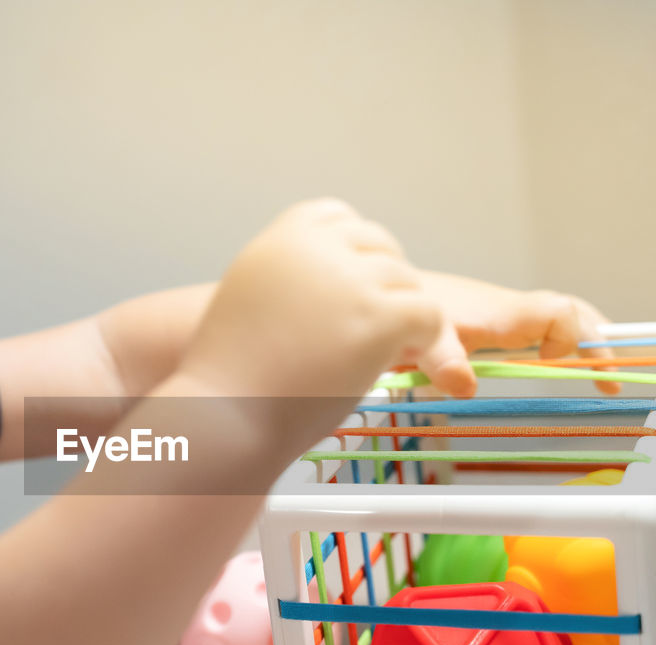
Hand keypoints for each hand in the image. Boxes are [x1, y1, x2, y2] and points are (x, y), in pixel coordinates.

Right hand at [180, 199, 467, 404]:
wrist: (225, 415)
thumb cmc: (235, 372)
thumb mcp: (254, 293)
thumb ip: (298, 272)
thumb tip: (355, 274)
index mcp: (286, 233)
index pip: (342, 218)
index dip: (355, 256)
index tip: (350, 295)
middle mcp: (319, 245)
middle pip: (383, 249)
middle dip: (384, 287)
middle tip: (368, 334)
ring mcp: (352, 280)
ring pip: (409, 285)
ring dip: (400, 320)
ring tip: (366, 360)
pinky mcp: (380, 317)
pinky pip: (430, 317)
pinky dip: (427, 344)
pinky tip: (397, 367)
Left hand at [420, 270, 619, 394]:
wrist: (387, 291)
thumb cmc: (407, 315)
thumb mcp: (424, 342)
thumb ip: (444, 363)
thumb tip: (467, 388)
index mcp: (505, 314)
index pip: (564, 314)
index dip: (576, 339)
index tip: (567, 366)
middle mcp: (512, 309)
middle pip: (572, 312)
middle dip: (597, 340)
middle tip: (611, 377)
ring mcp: (504, 312)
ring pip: (558, 317)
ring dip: (581, 339)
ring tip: (598, 369)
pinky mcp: (493, 320)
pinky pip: (538, 325)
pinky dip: (556, 340)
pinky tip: (550, 361)